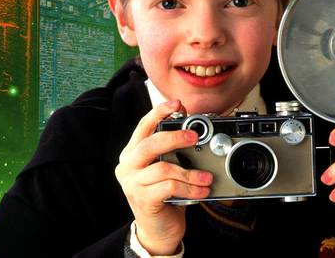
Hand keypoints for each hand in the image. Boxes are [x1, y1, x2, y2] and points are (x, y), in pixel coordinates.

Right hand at [114, 100, 213, 254]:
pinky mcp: (142, 200)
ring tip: (206, 177)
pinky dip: (189, 188)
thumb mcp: (166, 168)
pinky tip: (201, 191)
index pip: (143, 127)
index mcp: (132, 153)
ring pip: (163, 168)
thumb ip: (172, 150)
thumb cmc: (164, 195)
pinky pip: (169, 187)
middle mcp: (128, 166)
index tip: (177, 104)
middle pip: (150, 144)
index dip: (159, 112)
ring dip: (190, 172)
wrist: (158, 230)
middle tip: (194, 136)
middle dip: (175, 137)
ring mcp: (132, 184)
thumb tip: (192, 129)